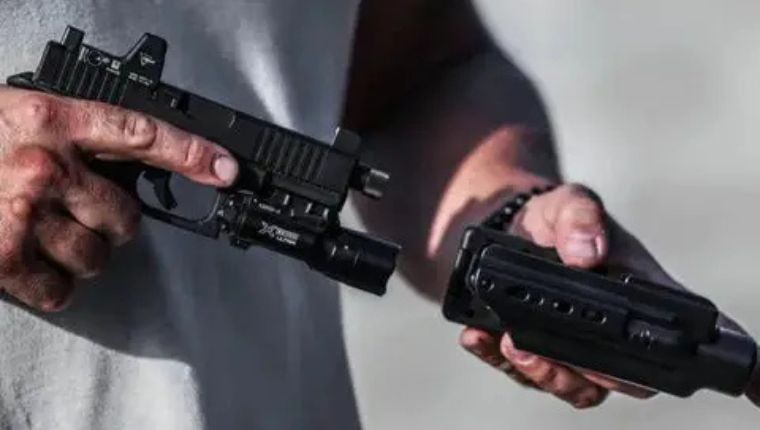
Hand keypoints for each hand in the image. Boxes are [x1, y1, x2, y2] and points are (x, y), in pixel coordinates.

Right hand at [0, 86, 238, 310]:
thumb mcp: (22, 117)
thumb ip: (76, 137)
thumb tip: (130, 168)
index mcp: (53, 119)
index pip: (141, 133)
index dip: (191, 152)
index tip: (226, 169)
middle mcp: (45, 167)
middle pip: (126, 217)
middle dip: (114, 222)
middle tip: (84, 212)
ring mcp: (23, 215)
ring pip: (97, 258)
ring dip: (82, 254)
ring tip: (48, 234)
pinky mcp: (1, 259)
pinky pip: (60, 292)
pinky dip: (53, 286)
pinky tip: (30, 262)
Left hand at [460, 184, 671, 408]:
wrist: (508, 227)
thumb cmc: (555, 218)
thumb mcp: (567, 203)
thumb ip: (580, 217)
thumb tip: (588, 253)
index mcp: (640, 292)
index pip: (661, 337)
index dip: (650, 359)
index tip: (609, 357)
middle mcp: (613, 330)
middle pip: (616, 379)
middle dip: (578, 373)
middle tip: (539, 348)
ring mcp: (576, 348)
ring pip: (570, 384)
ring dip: (538, 372)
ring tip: (506, 343)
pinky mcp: (536, 353)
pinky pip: (521, 370)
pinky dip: (495, 357)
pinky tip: (476, 336)